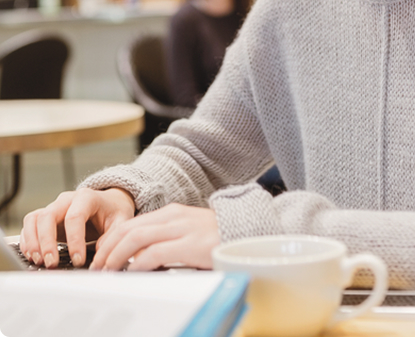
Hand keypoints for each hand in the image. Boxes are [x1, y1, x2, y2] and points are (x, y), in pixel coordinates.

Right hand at [20, 187, 134, 268]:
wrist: (108, 203)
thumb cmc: (113, 212)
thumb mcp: (121, 221)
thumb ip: (113, 236)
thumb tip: (100, 255)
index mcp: (87, 197)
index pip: (75, 216)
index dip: (74, 240)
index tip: (78, 260)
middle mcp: (67, 200)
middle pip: (49, 215)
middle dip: (47, 241)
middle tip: (52, 263)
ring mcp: (54, 207)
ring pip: (35, 219)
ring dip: (34, 242)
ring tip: (39, 261)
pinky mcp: (46, 217)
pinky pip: (30, 224)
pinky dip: (28, 240)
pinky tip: (33, 256)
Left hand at [89, 204, 220, 270]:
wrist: (247, 232)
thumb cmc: (217, 238)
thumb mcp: (188, 233)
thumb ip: (166, 239)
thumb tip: (140, 257)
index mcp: (171, 213)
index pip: (130, 224)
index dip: (111, 240)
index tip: (100, 256)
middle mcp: (173, 216)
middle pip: (128, 229)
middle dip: (108, 249)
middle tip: (97, 267)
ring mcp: (181, 228)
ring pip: (137, 238)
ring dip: (116, 256)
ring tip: (107, 271)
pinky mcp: (190, 244)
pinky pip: (156, 252)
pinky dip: (138, 262)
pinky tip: (131, 272)